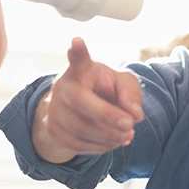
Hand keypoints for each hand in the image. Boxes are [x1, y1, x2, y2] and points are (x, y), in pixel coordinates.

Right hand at [34, 37, 143, 162]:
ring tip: (127, 135)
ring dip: (108, 136)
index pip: (78, 59)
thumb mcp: (122, 84)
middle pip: (80, 101)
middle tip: (130, 125)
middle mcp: (63, 87)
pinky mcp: (53, 131)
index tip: (76, 41)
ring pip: (80, 128)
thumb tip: (135, 115)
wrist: (78, 111)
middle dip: (107, 115)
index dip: (77, 51)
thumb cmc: (103, 91)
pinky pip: (78, 145)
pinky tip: (113, 142)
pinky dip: (100, 147)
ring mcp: (54, 110)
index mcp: (81, 70)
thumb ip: (131, 94)